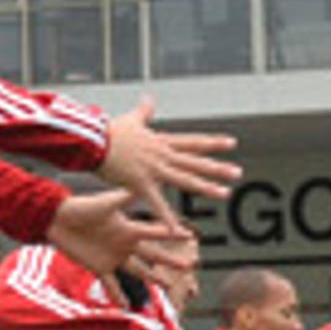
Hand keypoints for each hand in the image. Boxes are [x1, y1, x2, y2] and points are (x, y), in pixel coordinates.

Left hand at [47, 187, 195, 283]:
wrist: (58, 220)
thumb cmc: (82, 208)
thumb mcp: (105, 204)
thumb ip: (123, 199)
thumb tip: (140, 186)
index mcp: (128, 228)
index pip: (155, 232)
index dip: (172, 234)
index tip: (191, 235)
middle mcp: (124, 243)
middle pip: (152, 254)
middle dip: (170, 259)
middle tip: (189, 264)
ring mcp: (113, 257)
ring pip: (137, 270)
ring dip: (152, 278)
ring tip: (167, 286)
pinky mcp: (99, 267)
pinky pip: (111, 284)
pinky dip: (119, 296)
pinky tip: (128, 307)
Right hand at [94, 96, 237, 213]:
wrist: (92, 142)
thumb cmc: (109, 131)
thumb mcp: (131, 120)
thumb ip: (143, 112)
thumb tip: (149, 98)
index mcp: (161, 142)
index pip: (192, 142)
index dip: (212, 143)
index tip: (232, 143)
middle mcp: (162, 155)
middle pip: (194, 162)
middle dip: (217, 168)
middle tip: (238, 173)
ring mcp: (154, 169)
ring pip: (185, 179)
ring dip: (205, 187)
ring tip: (224, 194)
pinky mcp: (140, 184)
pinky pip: (156, 204)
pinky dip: (167, 218)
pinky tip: (177, 231)